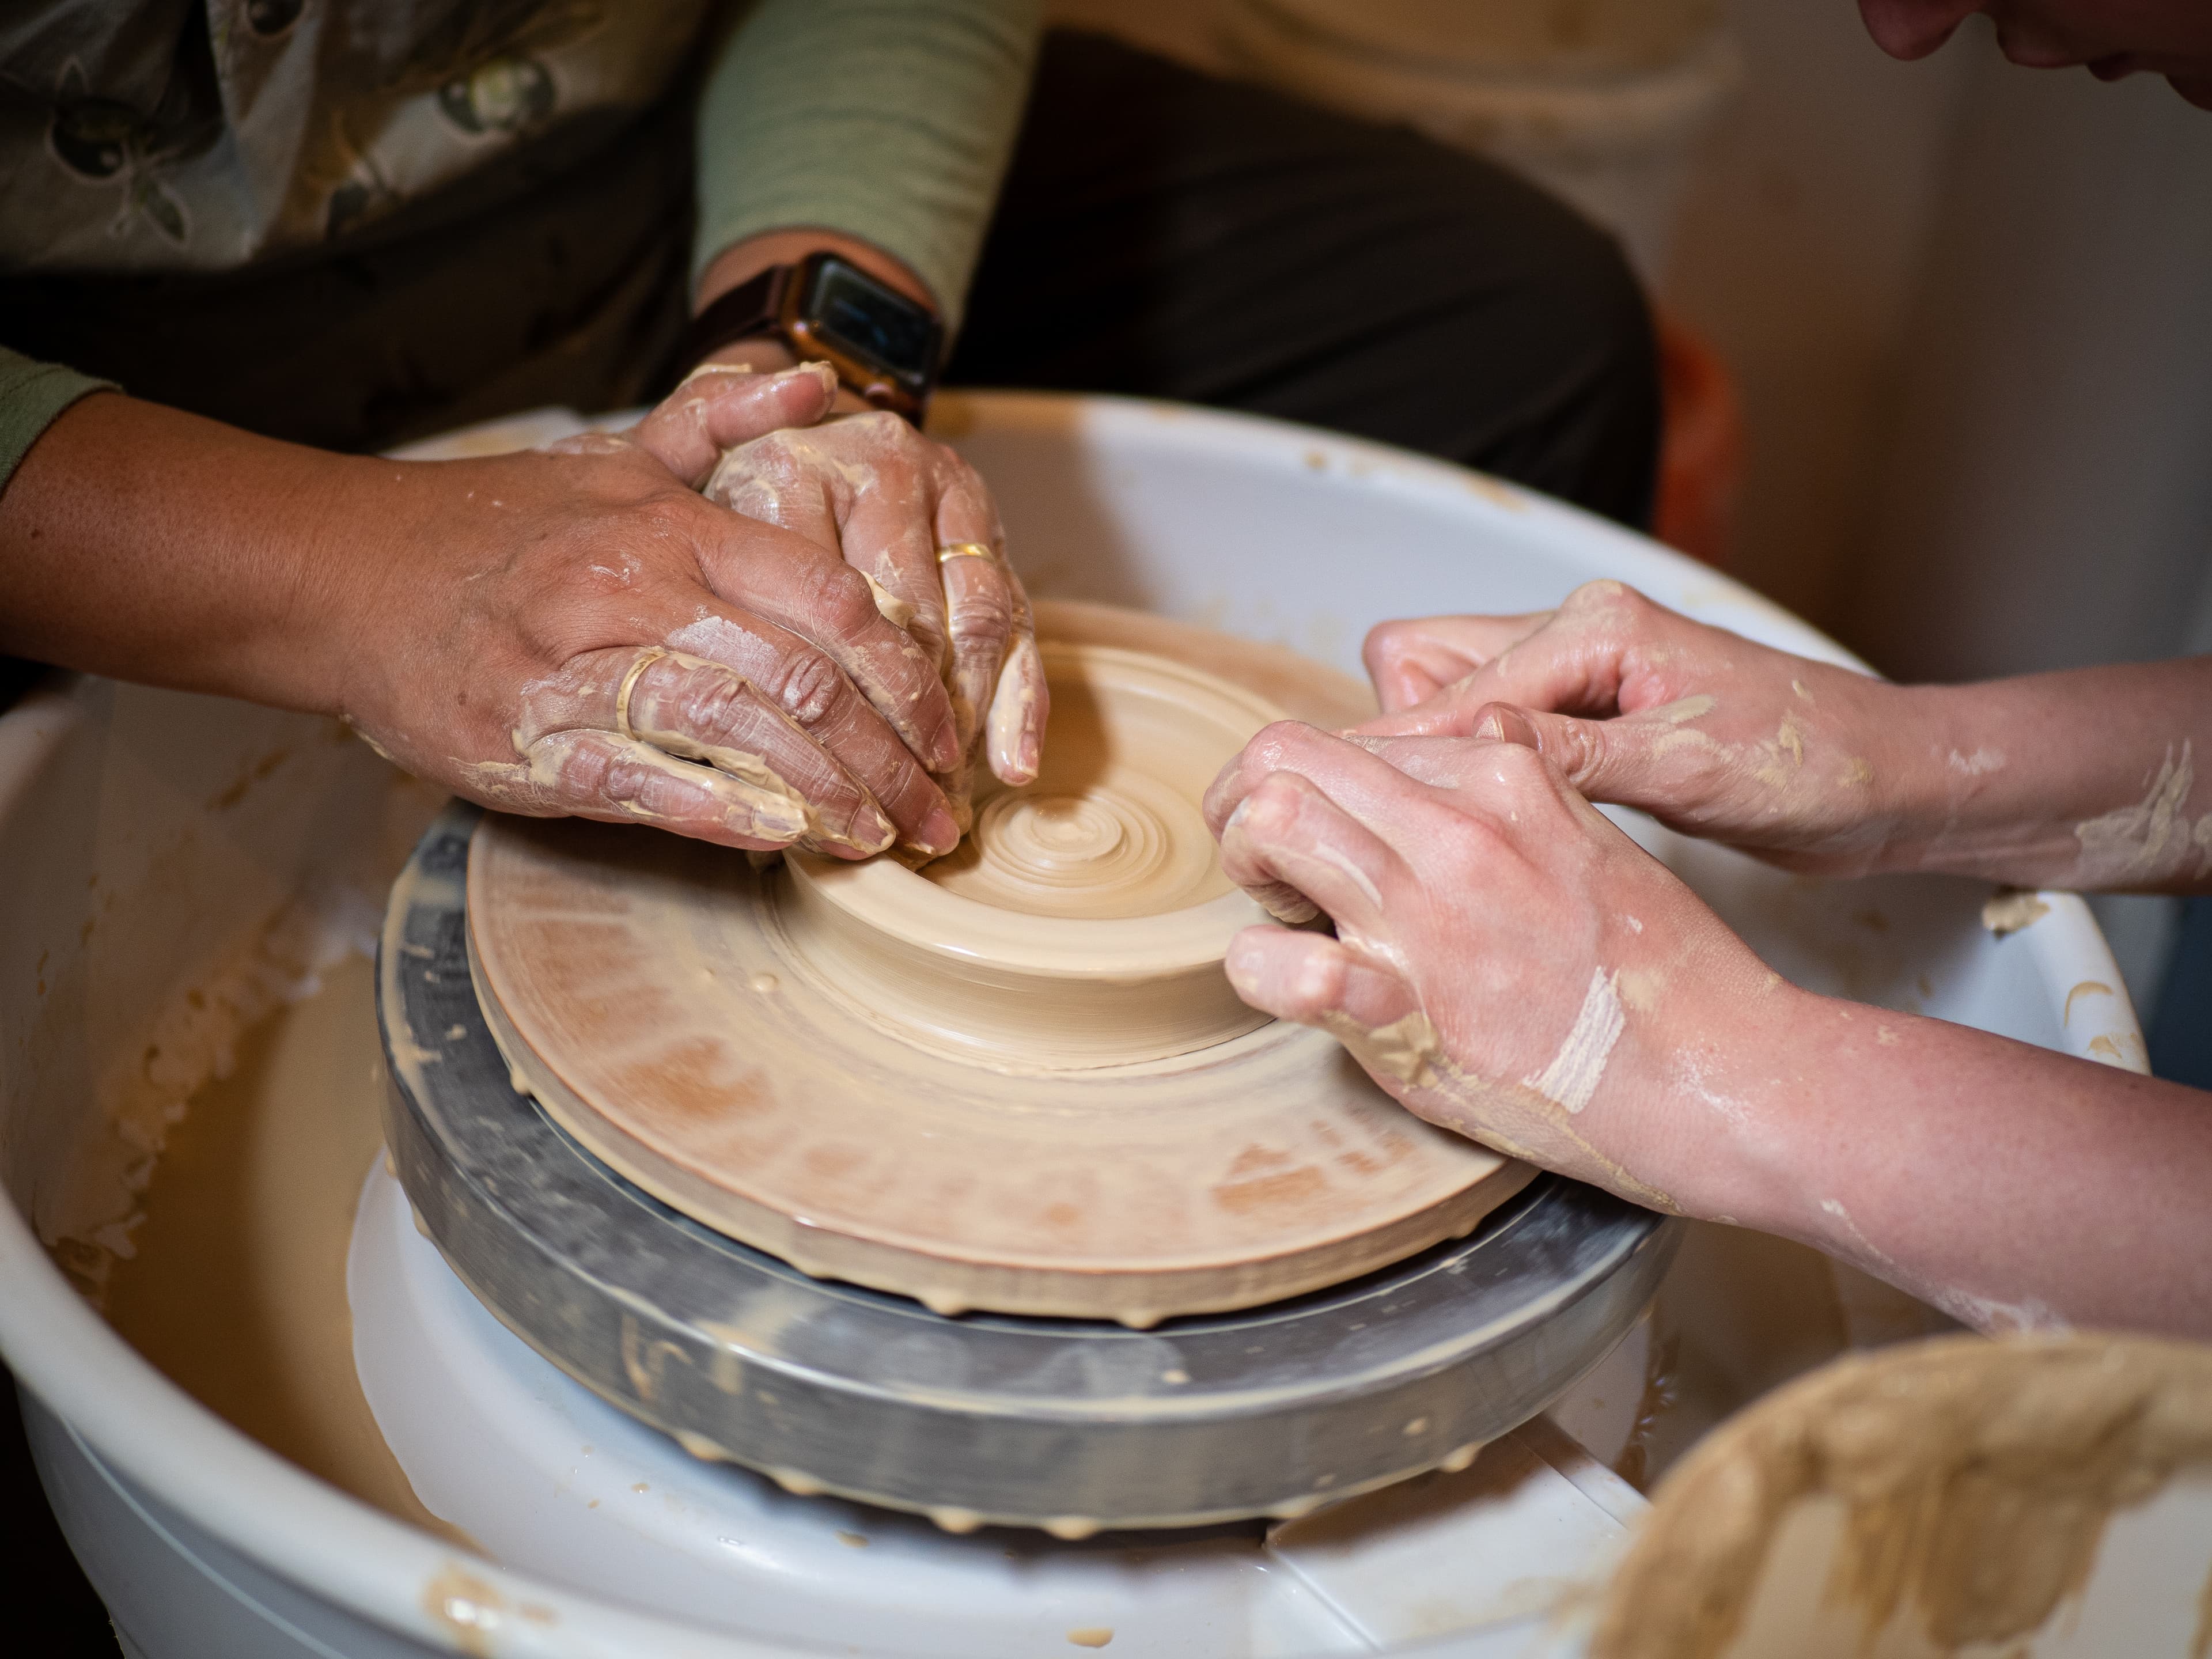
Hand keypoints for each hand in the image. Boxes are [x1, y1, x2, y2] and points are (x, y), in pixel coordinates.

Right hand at [342, 364, 964, 855]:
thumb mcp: (615, 456)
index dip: (904, 675)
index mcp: (671, 526)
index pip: (829, 598)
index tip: (945, 731)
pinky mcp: (523, 738)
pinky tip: (781, 840)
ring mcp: (574, 665)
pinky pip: (637, 778)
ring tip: (881, 838)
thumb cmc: (501, 526)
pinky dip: (718, 811)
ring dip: (825, 795)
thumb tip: (810, 378)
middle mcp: (632, 587)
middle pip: (800, 676)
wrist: (345, 572)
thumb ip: (717, 423)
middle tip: (937, 814)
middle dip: (887, 756)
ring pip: (734, 727)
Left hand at [699, 403, 1047, 816]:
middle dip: (901, 729)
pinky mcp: (980, 506)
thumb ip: (690, 587)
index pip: (816, 616)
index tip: (820, 792)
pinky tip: (1012, 763)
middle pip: (901, 623)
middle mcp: (874, 463)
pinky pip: (1013, 612)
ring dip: (963, 721)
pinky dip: (1018, 697)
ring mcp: (939, 482)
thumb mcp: (674, 526)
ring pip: (969, 622)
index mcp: (789, 470)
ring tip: (943, 796)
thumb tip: (717, 711)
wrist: (784, 408)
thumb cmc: (722, 491)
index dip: (823, 714)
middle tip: (891, 809)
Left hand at [1202, 720, 1793, 1216]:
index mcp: (1502, 779)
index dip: (1313, 788)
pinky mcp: (1407, 1010)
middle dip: (1246, 808)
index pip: (1347, 739)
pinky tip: (1296, 986)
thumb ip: (1521, 788)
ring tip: (1287, 920)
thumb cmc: (1659, 973)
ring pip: (1268, 823)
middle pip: (1282, 756)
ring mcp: (1428, 916)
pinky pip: (1281, 965)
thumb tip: (1479, 739)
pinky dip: (1260, 971)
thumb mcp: (1594, 840)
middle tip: (1270, 872)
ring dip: (1249, 871)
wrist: (1719, 1073)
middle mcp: (1457, 830)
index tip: (1329, 843)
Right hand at [1361, 581, 1917, 875]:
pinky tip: (1482, 821)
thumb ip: (1575, 754)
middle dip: (1404, 730)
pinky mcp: (1591, 717)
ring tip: (1443, 825)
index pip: (1452, 681)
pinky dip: (1474, 767)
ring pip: (1452, 693)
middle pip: (1425, 661)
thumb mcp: (1690, 768)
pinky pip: (1495, 728)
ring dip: (1437, 752)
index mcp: (1597, 627)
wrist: (1886, 781)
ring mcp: (1581, 674)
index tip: (1335, 799)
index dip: (1399, 747)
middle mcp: (1578, 633)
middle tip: (1415, 812)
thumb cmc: (1811, 765)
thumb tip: (1475, 738)